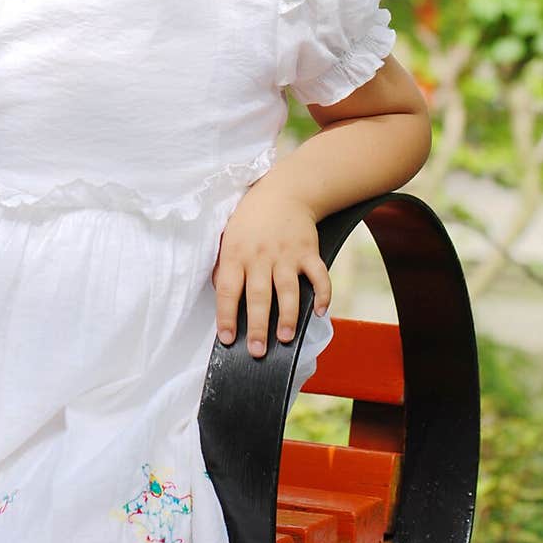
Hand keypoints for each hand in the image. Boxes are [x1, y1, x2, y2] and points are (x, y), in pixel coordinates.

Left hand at [212, 172, 330, 357]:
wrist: (285, 190)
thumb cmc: (251, 217)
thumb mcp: (228, 235)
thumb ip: (224, 265)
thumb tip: (220, 295)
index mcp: (236, 253)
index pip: (227, 290)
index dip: (226, 316)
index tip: (227, 339)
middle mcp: (260, 256)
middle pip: (258, 296)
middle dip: (257, 326)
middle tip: (257, 351)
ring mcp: (286, 254)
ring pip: (287, 289)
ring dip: (287, 316)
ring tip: (285, 337)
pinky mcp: (308, 252)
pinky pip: (318, 275)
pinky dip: (322, 294)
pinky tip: (320, 311)